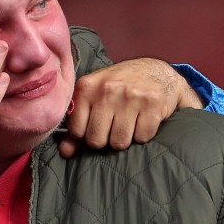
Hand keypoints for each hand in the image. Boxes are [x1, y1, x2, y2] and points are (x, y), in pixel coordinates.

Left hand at [58, 58, 202, 157]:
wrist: (157, 70)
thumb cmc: (120, 87)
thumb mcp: (94, 98)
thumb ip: (77, 125)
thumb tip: (66, 152)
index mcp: (87, 86)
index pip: (76, 131)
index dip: (85, 135)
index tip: (95, 126)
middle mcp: (107, 89)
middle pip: (97, 140)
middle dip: (105, 139)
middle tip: (114, 125)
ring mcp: (131, 95)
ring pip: (119, 142)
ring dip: (124, 138)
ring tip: (129, 122)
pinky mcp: (153, 102)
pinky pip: (142, 137)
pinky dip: (143, 134)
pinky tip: (143, 119)